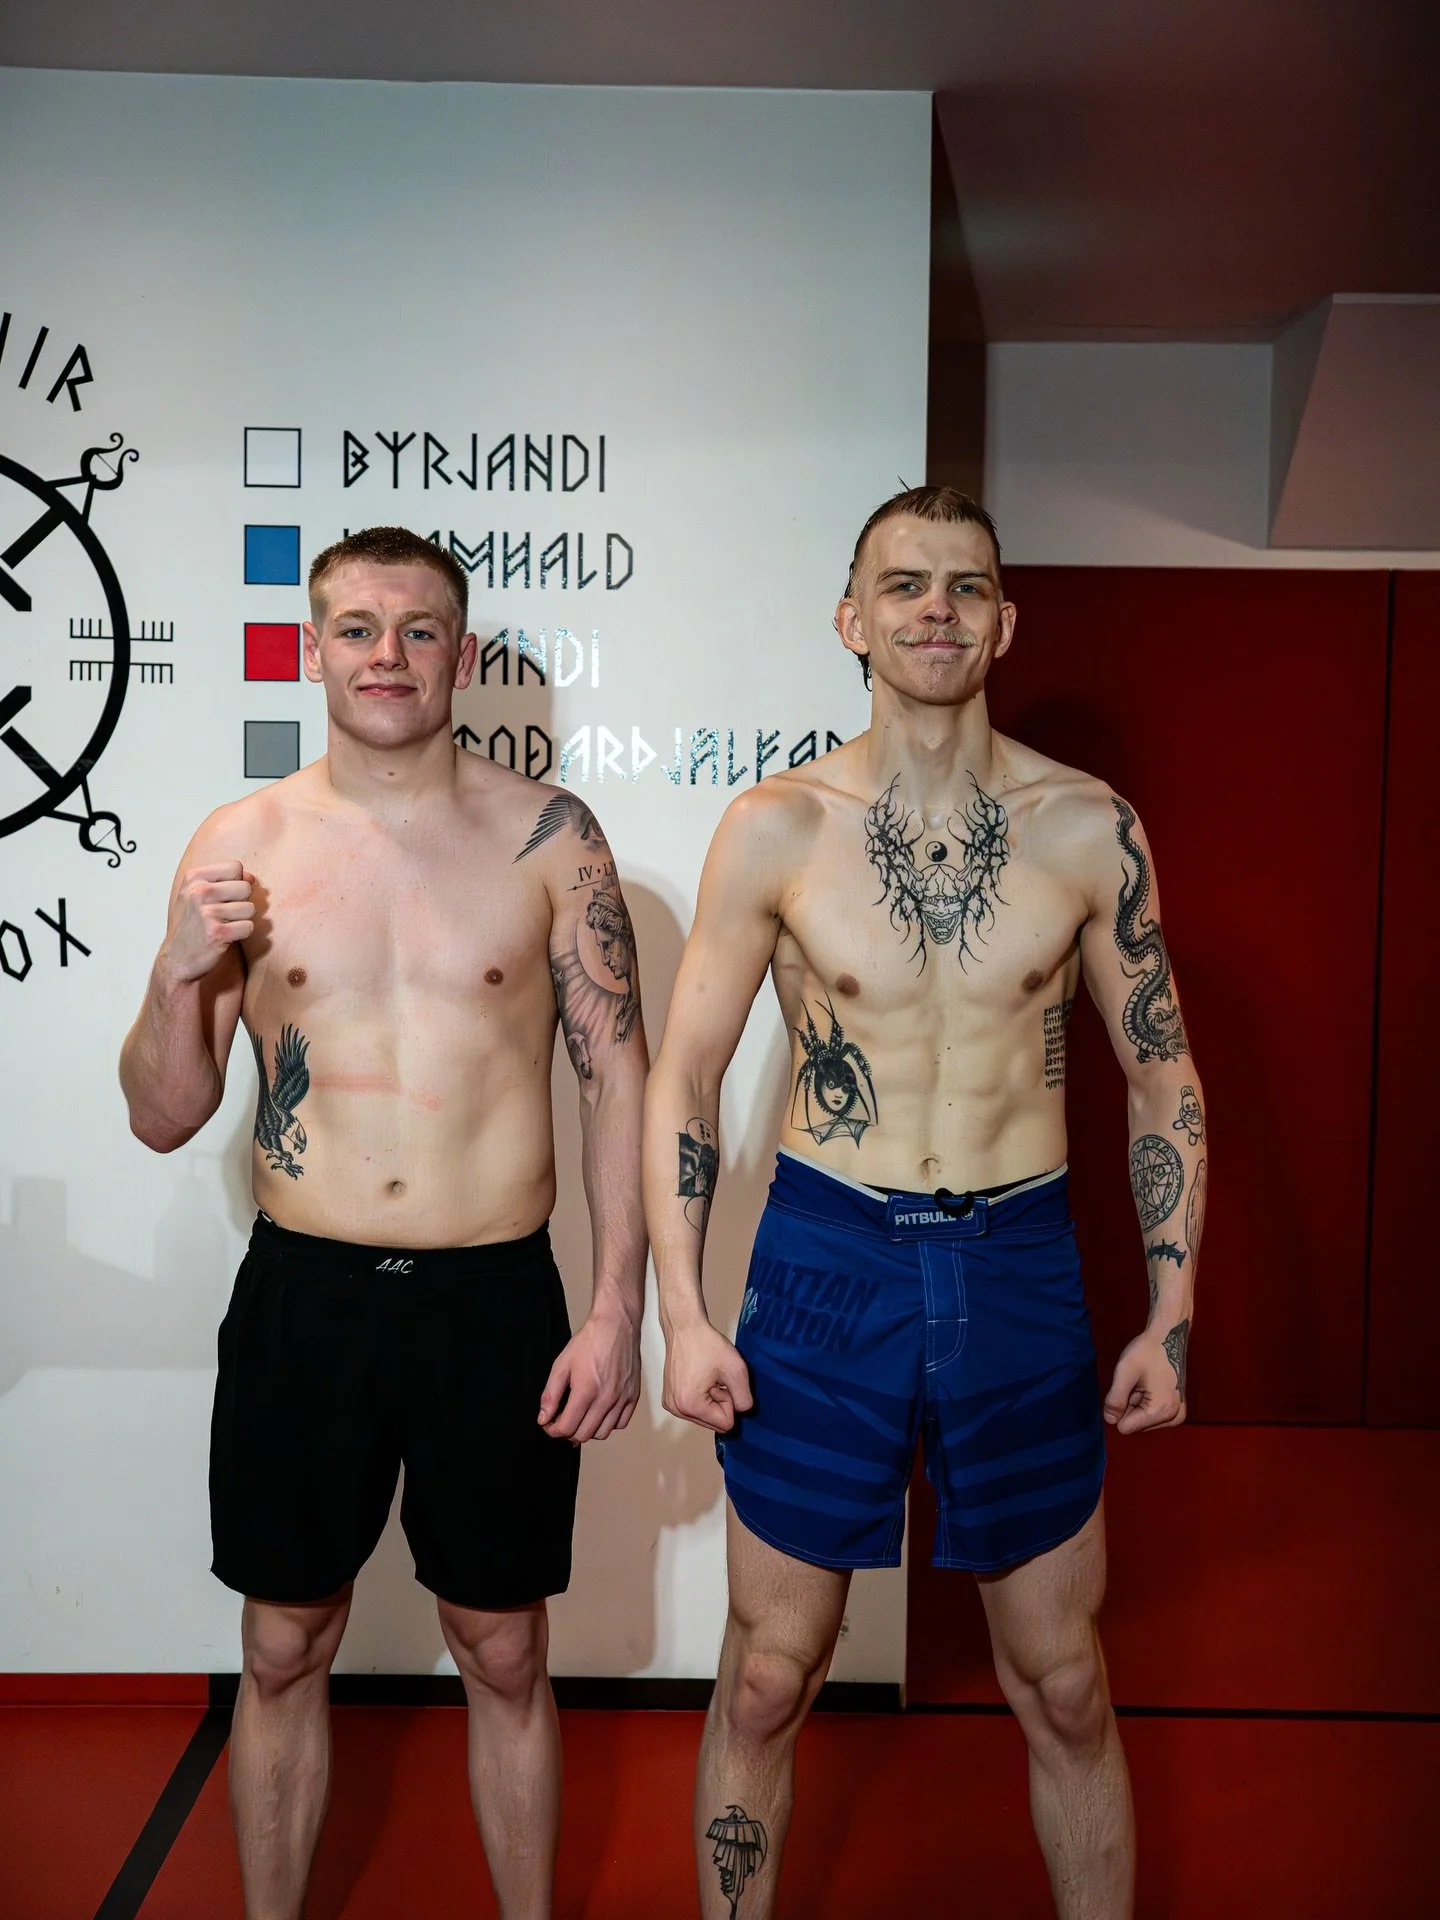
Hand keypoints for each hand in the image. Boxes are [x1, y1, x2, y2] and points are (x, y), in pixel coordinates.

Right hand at [161, 862, 254, 981]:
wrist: (177, 957)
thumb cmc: (192, 924)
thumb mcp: (199, 894)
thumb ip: (225, 880)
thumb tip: (251, 877)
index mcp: (193, 877)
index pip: (235, 867)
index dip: (236, 882)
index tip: (222, 896)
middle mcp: (198, 892)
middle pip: (245, 887)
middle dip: (241, 902)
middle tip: (223, 914)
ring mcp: (207, 913)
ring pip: (250, 908)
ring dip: (241, 920)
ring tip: (223, 925)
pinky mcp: (217, 933)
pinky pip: (248, 927)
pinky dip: (241, 934)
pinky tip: (226, 937)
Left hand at [538, 1307, 640, 1443]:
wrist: (616, 1325)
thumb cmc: (590, 1341)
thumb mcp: (561, 1364)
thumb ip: (550, 1394)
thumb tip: (544, 1417)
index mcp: (586, 1391)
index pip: (566, 1428)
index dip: (553, 1430)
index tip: (549, 1424)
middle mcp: (606, 1399)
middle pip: (584, 1435)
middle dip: (568, 1433)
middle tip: (562, 1421)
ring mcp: (622, 1399)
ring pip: (603, 1433)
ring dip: (588, 1431)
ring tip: (581, 1417)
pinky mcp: (633, 1396)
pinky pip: (621, 1424)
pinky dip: (609, 1424)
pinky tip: (600, 1413)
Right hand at [661, 1317, 753, 1432]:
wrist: (685, 1327)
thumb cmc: (707, 1344)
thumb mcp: (736, 1370)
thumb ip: (744, 1398)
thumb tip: (742, 1412)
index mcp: (690, 1405)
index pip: (725, 1423)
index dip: (730, 1401)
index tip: (722, 1382)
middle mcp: (677, 1410)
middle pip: (714, 1422)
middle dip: (720, 1402)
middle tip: (715, 1379)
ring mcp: (671, 1405)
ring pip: (705, 1417)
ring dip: (712, 1399)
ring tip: (707, 1377)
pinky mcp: (669, 1399)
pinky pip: (695, 1409)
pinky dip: (701, 1397)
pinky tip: (699, 1378)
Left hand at [1104, 1329, 1186, 1434]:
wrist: (1169, 1336)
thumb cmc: (1147, 1351)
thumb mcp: (1124, 1373)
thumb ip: (1115, 1400)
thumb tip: (1110, 1421)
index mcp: (1160, 1411)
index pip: (1125, 1427)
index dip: (1120, 1407)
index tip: (1129, 1387)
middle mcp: (1173, 1418)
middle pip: (1135, 1423)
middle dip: (1130, 1404)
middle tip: (1138, 1382)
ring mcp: (1177, 1415)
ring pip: (1142, 1419)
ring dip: (1138, 1402)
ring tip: (1145, 1381)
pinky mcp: (1177, 1410)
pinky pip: (1152, 1414)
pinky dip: (1147, 1400)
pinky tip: (1151, 1384)